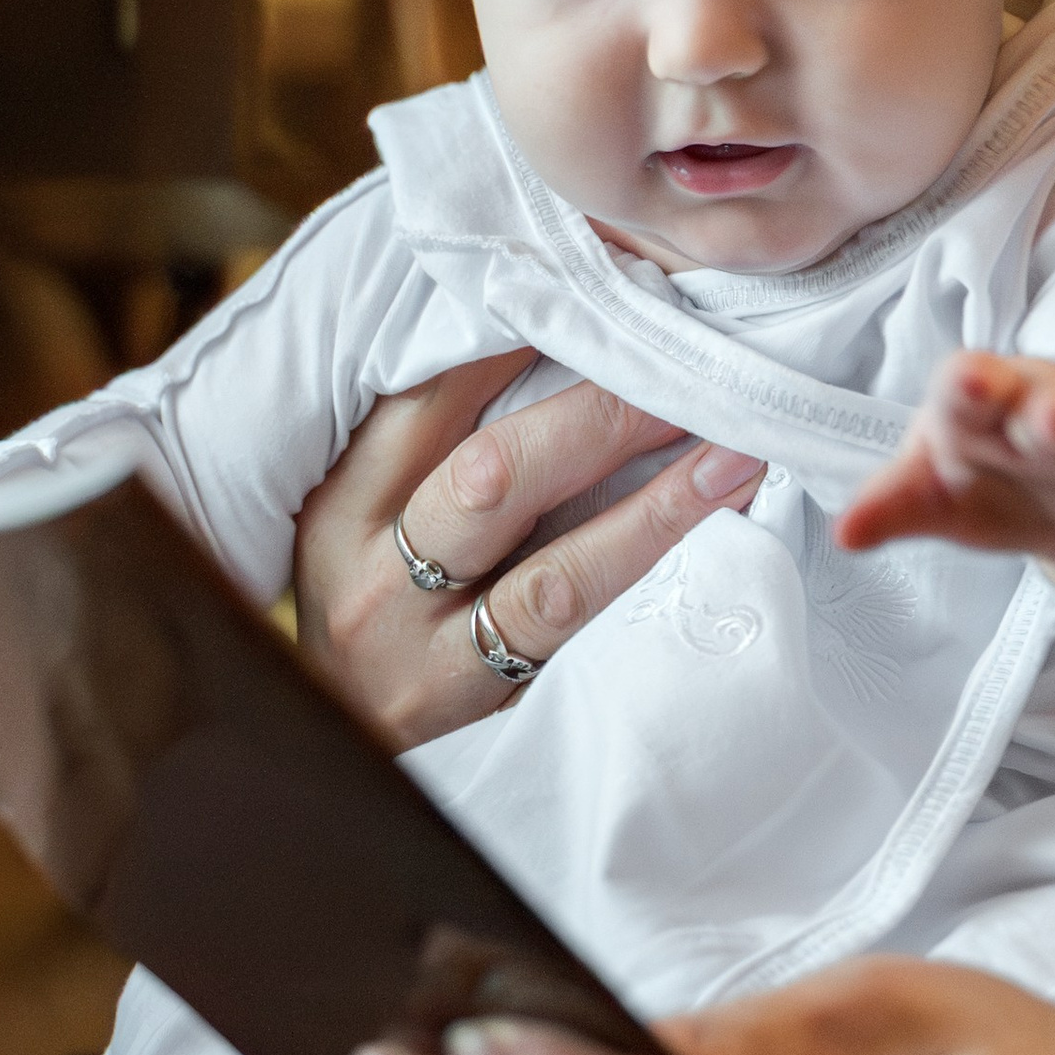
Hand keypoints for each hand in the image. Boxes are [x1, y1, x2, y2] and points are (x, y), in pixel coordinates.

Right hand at [292, 349, 764, 750]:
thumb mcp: (356, 530)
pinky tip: (710, 534)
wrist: (321, 767)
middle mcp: (377, 582)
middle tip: (684, 364)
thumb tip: (537, 335)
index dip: (509, 340)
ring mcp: (432, 660)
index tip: (590, 287)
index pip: (425, 402)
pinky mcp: (486, 720)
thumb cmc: (365, 617)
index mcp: (342, 512)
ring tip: (732, 450)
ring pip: (553, 576)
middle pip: (496, 477)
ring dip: (655, 504)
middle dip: (601, 415)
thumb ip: (424, 449)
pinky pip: (577, 646)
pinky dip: (645, 579)